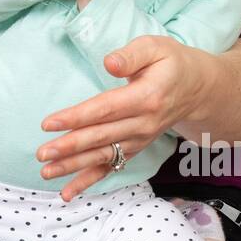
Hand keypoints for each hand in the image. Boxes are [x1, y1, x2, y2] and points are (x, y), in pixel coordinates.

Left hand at [36, 34, 216, 200]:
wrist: (198, 89)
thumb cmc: (172, 63)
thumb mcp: (156, 47)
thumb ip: (132, 55)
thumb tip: (109, 63)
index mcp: (146, 97)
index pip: (105, 109)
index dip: (76, 117)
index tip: (49, 123)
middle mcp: (144, 123)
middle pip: (101, 137)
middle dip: (69, 147)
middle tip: (41, 153)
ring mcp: (140, 139)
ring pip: (103, 156)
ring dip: (73, 167)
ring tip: (46, 172)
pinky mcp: (136, 147)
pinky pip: (111, 167)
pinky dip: (89, 181)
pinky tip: (67, 193)